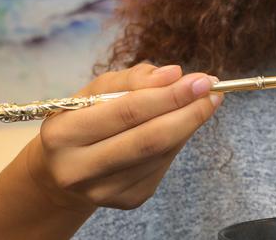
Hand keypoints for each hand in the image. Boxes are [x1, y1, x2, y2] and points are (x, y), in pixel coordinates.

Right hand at [24, 63, 222, 211]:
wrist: (63, 168)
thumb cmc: (82, 119)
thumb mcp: (95, 90)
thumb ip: (133, 79)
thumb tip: (174, 74)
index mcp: (63, 134)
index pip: (127, 112)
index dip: (169, 95)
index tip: (202, 80)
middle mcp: (79, 169)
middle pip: (150, 139)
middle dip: (189, 112)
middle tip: (212, 92)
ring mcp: (104, 190)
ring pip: (162, 153)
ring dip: (188, 124)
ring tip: (202, 102)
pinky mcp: (127, 200)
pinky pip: (163, 165)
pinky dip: (177, 141)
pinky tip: (179, 125)